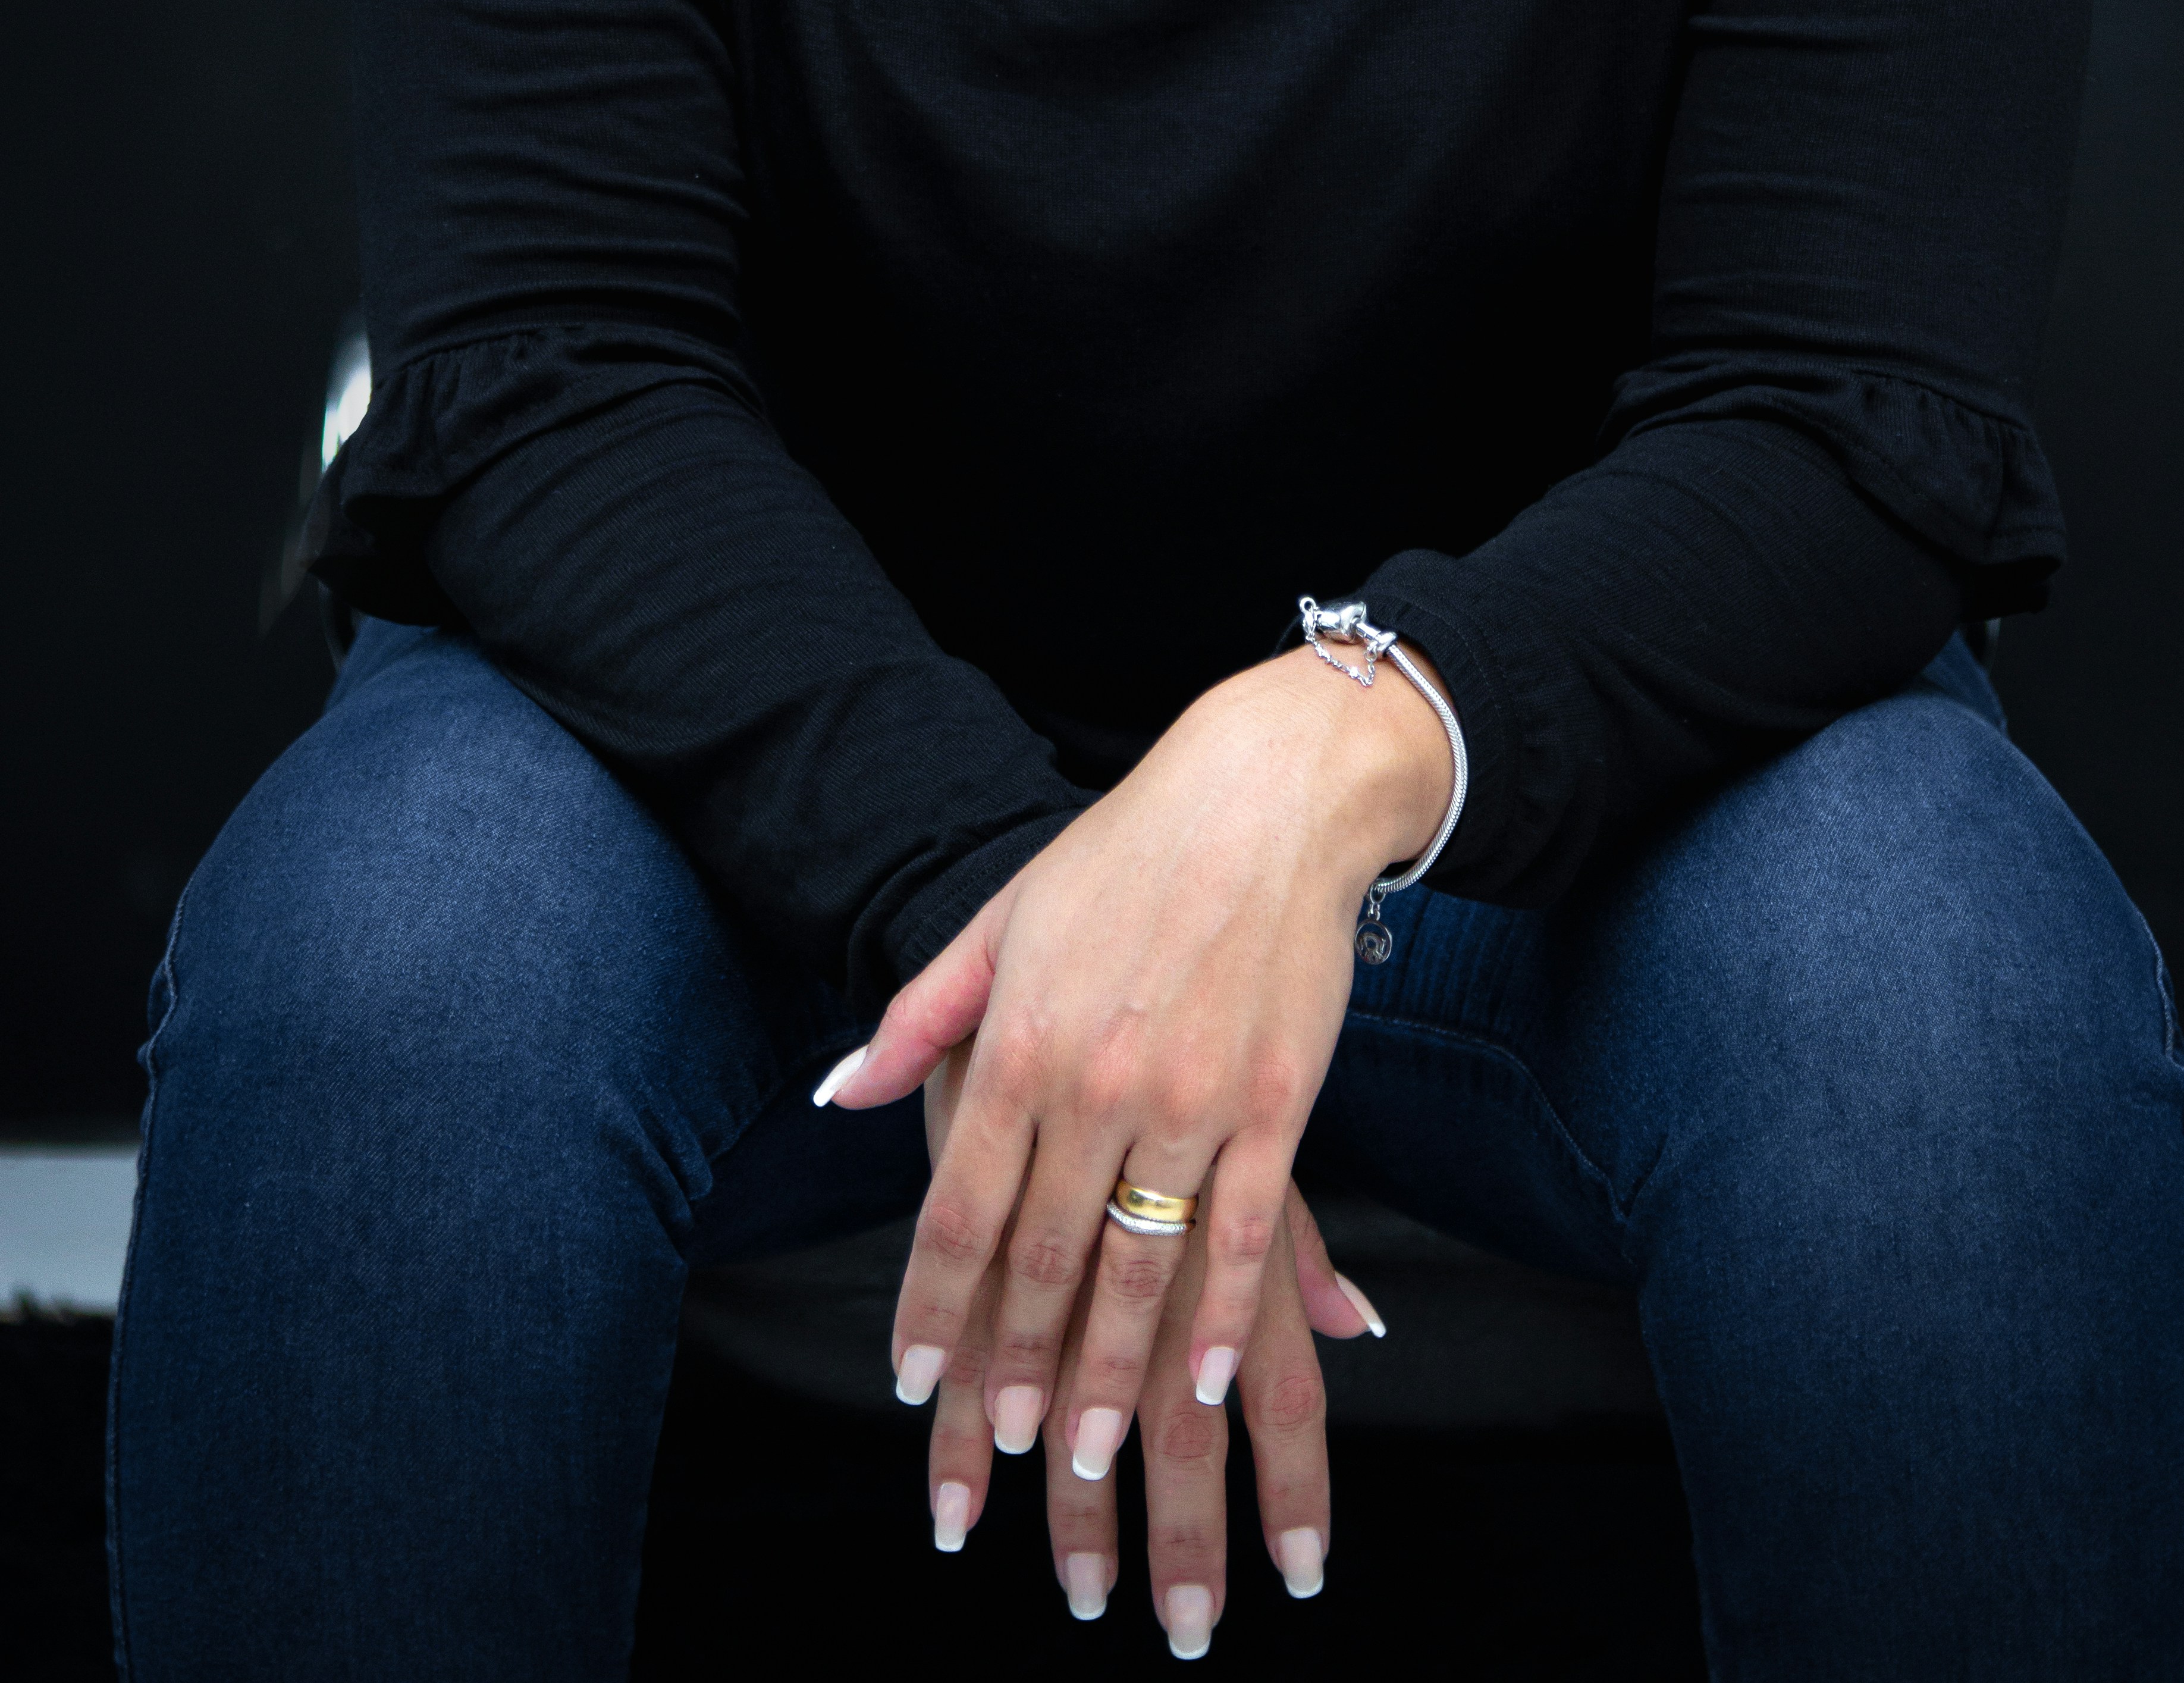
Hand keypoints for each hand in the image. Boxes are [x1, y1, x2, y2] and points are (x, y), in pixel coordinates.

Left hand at [827, 641, 1446, 1482]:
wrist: (1266, 794)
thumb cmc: (1124, 854)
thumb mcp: (1001, 920)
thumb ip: (920, 1019)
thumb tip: (841, 1093)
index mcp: (1020, 1042)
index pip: (959, 1205)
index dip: (930, 1303)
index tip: (909, 1381)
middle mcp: (1097, 1081)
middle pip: (1042, 1256)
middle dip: (1012, 1365)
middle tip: (995, 1446)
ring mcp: (1193, 1099)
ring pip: (1139, 1265)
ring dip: (1106, 1371)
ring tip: (1081, 1453)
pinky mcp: (1278, 1104)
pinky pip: (1246, 1235)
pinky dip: (1221, 1319)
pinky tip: (1202, 1380)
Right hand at [919, 1043, 1377, 1642]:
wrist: (1128, 875)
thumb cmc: (1200, 1009)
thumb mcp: (1259, 1119)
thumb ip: (1293, 1240)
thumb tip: (1361, 1325)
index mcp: (1241, 1221)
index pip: (1283, 1391)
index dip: (1297, 1488)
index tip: (1305, 1581)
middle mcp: (1167, 1235)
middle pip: (1184, 1430)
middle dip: (1183, 1539)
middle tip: (1181, 1635)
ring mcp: (1073, 1218)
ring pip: (1073, 1401)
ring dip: (1073, 1510)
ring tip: (1082, 1599)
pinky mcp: (993, 1184)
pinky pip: (982, 1336)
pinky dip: (965, 1418)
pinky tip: (967, 1487)